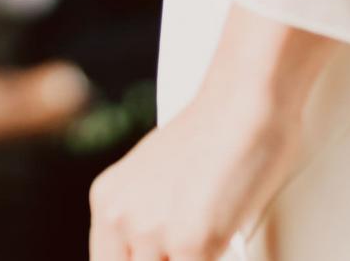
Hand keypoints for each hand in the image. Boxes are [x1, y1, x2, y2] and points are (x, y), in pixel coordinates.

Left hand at [87, 89, 298, 259]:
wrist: (242, 104)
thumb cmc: (218, 135)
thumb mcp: (162, 177)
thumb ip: (151, 214)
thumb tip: (164, 250)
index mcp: (107, 200)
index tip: (162, 260)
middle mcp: (119, 216)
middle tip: (186, 253)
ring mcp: (151, 231)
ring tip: (213, 245)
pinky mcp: (191, 242)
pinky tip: (230, 250)